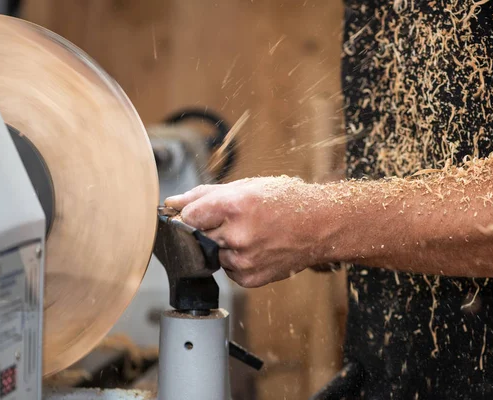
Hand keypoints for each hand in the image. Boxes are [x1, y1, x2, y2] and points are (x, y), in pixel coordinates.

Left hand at [165, 177, 328, 286]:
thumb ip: (203, 195)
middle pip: (198, 236)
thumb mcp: (245, 187)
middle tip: (232, 221)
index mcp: (235, 206)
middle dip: (208, 228)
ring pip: (211, 254)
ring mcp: (244, 260)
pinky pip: (227, 269)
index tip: (198, 212)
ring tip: (249, 233)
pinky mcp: (249, 278)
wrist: (321, 226)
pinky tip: (255, 247)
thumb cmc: (285, 201)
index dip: (191, 213)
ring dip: (222, 244)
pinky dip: (235, 259)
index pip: (188, 215)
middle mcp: (238, 235)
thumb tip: (171, 203)